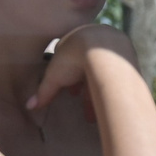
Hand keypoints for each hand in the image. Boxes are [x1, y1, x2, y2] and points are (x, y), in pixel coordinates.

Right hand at [24, 24, 138, 116]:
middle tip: (83, 104)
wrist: (104, 51)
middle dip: (85, 87)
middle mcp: (94, 43)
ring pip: (104, 72)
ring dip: (98, 91)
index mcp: (76, 41)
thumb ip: (43, 92)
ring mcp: (112, 48)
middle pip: (88, 67)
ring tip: (96, 113)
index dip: (69, 77)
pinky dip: (112, 88)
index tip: (71, 92)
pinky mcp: (127, 56)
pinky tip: (110, 102)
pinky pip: (118, 75)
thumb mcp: (55, 77)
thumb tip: (29, 106)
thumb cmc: (74, 60)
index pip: (71, 59)